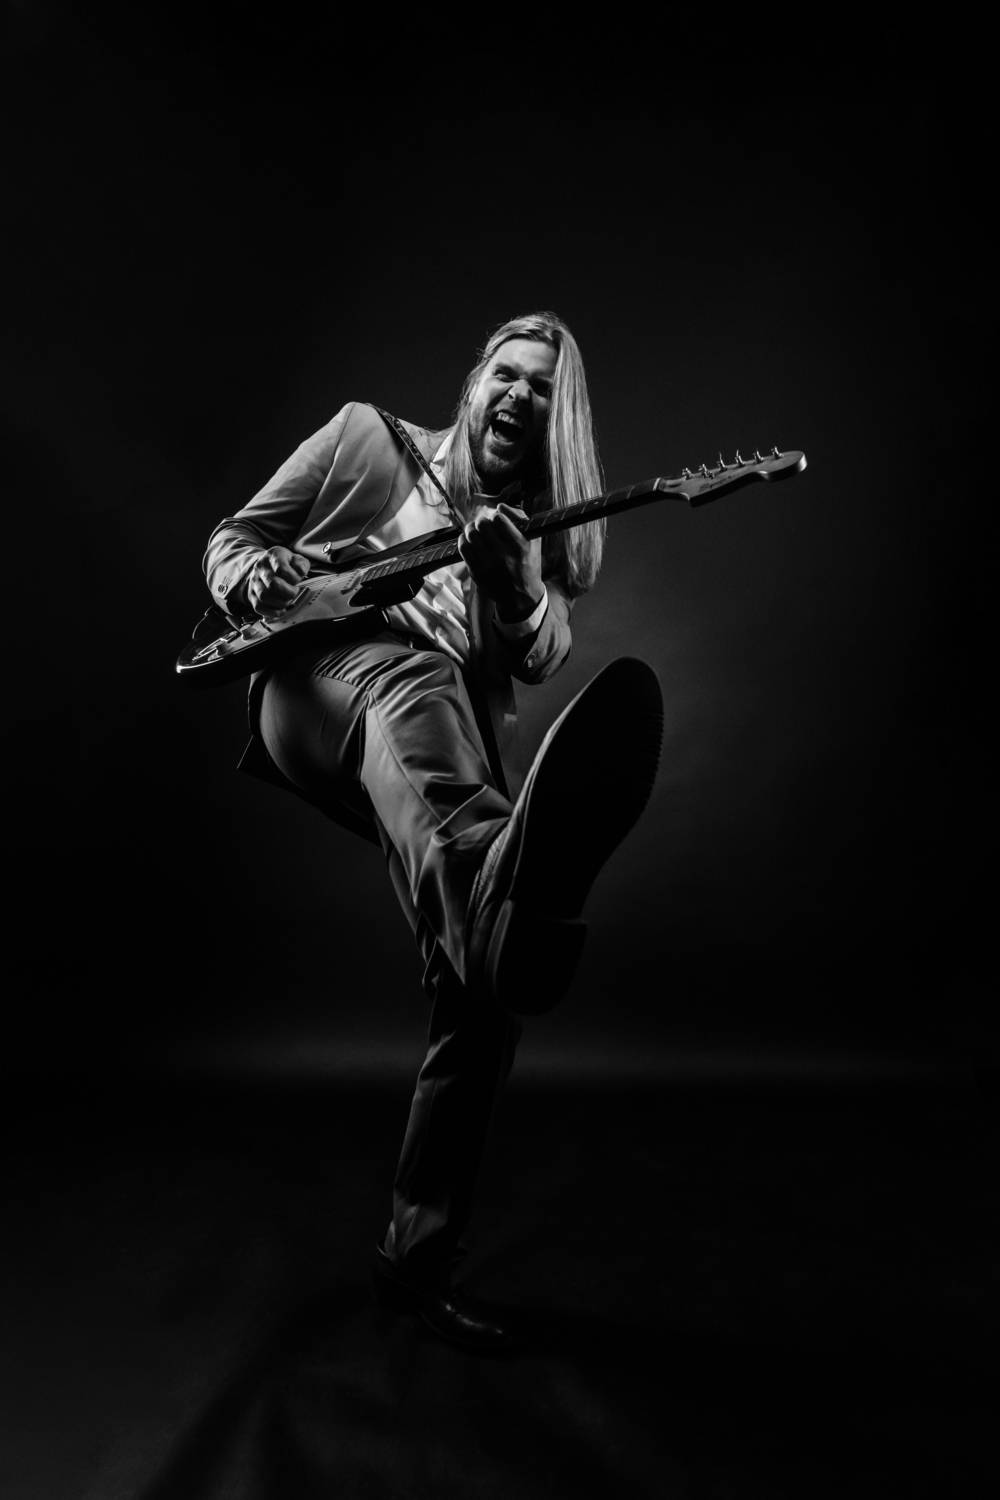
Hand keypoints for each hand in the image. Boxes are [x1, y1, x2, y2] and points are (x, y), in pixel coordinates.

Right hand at [246, 547, 309, 614]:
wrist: (266, 566)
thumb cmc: (285, 564)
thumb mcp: (296, 559)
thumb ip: (301, 564)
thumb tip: (300, 572)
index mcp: (273, 556)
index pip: (281, 569)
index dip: (293, 578)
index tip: (297, 580)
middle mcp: (261, 568)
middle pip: (273, 584)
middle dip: (288, 592)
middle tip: (294, 591)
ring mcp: (255, 582)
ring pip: (264, 597)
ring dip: (281, 603)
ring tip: (288, 600)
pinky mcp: (252, 594)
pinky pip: (259, 607)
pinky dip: (272, 612)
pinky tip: (281, 610)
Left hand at [458, 502, 542, 621]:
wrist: (520, 596)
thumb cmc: (528, 563)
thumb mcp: (534, 540)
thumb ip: (521, 519)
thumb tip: (500, 506)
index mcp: (520, 547)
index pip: (499, 519)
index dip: (497, 516)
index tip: (498, 520)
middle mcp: (504, 556)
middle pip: (482, 525)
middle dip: (481, 521)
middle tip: (483, 524)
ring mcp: (488, 566)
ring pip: (471, 535)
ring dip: (471, 528)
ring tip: (475, 530)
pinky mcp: (477, 572)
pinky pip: (463, 548)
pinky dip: (463, 540)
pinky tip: (469, 540)